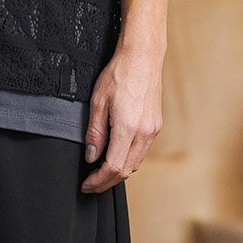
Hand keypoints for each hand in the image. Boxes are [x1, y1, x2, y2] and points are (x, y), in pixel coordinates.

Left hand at [80, 46, 162, 192]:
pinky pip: (141, 151)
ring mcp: (152, 130)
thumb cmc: (119, 74)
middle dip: (106, 182)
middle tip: (90, 184)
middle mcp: (144, 132)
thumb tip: (91, 157)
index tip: (86, 184)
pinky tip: (115, 156)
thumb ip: (95, 133)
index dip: (98, 181)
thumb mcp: (97, 102)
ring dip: (118, 172)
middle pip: (126, 171)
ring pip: (135, 163)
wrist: (143, 57)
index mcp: (128, 128)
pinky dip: (128, 160)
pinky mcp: (156, 126)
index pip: (113, 167)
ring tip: (100, 172)